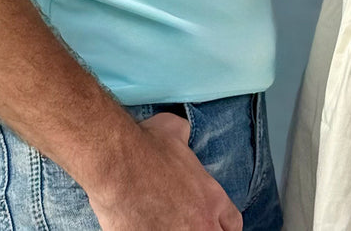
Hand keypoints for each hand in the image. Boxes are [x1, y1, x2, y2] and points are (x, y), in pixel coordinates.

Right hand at [88, 111, 241, 229]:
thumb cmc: (145, 145)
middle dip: (206, 230)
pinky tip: (144, 226)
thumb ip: (185, 138)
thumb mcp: (175, 130)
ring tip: (164, 224)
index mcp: (211, 198)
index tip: (209, 221)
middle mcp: (201, 224)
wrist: (118, 164)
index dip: (220, 224)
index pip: (232, 224)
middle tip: (189, 223)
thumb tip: (182, 133)